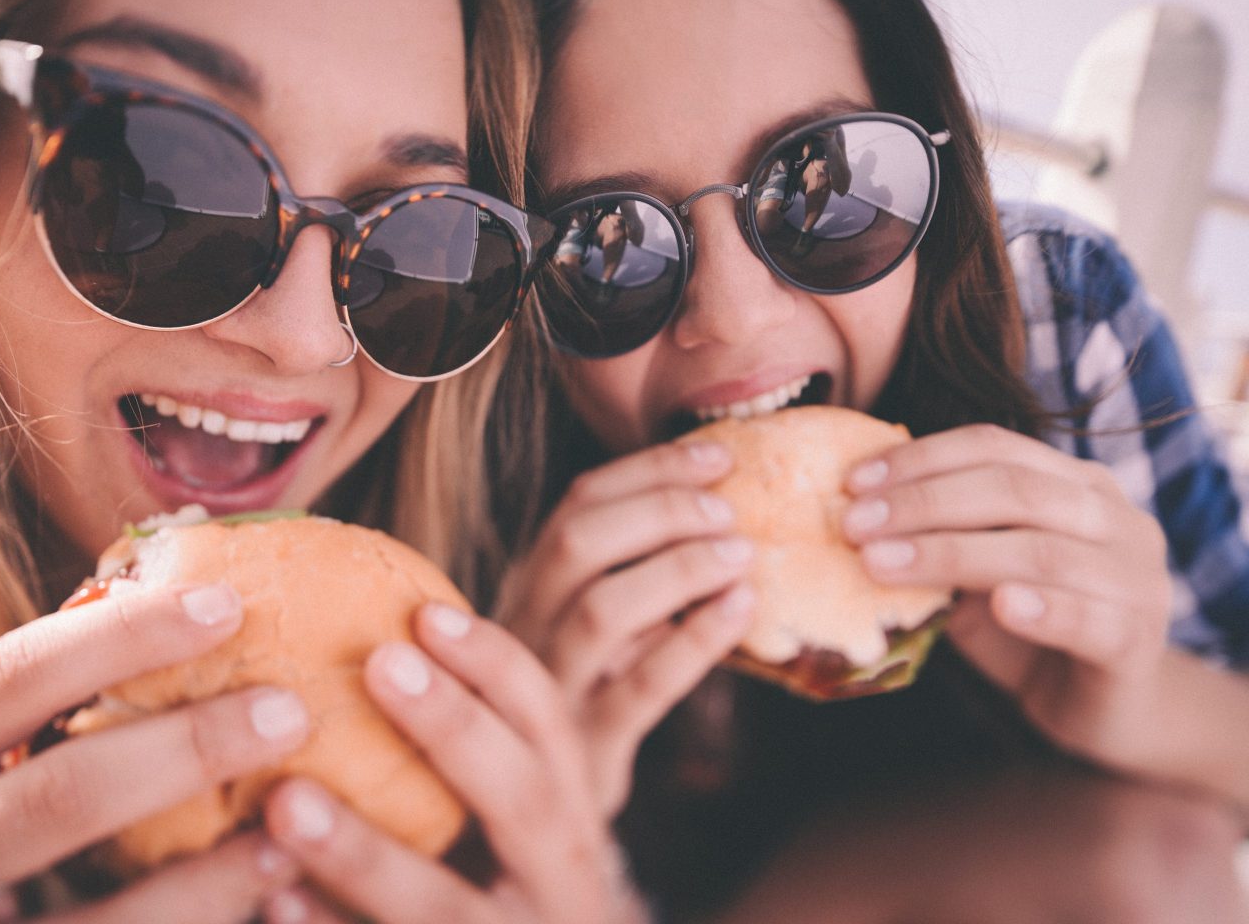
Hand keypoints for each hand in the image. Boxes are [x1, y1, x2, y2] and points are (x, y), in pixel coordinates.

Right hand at [0, 583, 305, 923]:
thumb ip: (45, 720)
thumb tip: (205, 615)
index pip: (0, 684)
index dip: (114, 637)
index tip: (225, 603)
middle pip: (49, 796)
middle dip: (182, 747)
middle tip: (286, 710)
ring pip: (90, 916)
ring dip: (206, 870)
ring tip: (292, 821)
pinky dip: (193, 917)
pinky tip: (263, 880)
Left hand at [260, 605, 650, 923]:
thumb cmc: (491, 886)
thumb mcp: (509, 822)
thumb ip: (461, 749)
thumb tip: (357, 640)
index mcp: (568, 813)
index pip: (548, 722)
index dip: (496, 664)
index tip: (425, 614)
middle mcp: (559, 881)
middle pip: (523, 799)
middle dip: (455, 727)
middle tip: (377, 663)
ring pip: (441, 907)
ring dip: (362, 851)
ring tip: (284, 801)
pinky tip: (272, 903)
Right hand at [495, 440, 756, 816]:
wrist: (529, 814)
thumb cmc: (581, 700)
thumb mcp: (584, 629)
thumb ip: (626, 573)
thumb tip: (720, 501)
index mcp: (527, 587)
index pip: (576, 505)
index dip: (649, 469)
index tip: (719, 453)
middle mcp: (526, 628)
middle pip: (578, 544)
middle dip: (661, 509)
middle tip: (728, 507)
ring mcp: (552, 689)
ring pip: (603, 609)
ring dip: (678, 568)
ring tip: (741, 553)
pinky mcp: (589, 747)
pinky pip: (643, 689)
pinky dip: (697, 642)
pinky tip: (741, 611)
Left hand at [840, 422, 1173, 770]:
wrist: (1105, 706)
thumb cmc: (1028, 628)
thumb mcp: (975, 575)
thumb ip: (938, 539)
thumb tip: (853, 515)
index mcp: (1077, 484)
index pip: (996, 447)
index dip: (921, 458)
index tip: (853, 482)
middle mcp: (1115, 518)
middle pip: (1015, 490)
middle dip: (923, 503)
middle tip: (854, 526)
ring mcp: (1135, 578)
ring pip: (1043, 551)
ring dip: (953, 553)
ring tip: (882, 564)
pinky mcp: (1136, 640)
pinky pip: (1090, 618)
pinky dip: (1043, 608)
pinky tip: (1000, 607)